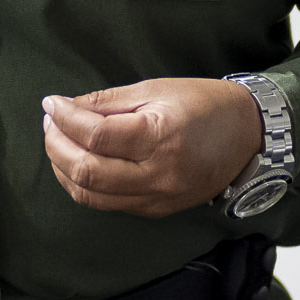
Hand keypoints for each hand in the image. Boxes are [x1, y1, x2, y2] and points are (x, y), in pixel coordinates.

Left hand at [41, 77, 260, 216]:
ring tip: (58, 141)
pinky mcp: (157, 210)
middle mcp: (159, 174)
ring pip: (91, 196)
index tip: (51, 103)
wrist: (249, 136)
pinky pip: (108, 204)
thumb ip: (107, 102)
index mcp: (161, 137)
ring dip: (64, 169)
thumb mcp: (156, 89)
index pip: (95, 136)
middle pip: (87, 172)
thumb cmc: (203, 104)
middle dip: (56, 146)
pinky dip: (84, 184)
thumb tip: (65, 107)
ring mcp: (158, 198)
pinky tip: (78, 161)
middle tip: (50, 123)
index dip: (65, 119)